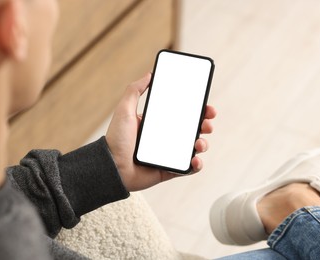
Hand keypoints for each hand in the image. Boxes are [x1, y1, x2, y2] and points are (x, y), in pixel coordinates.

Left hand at [106, 73, 216, 191]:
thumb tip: (149, 74)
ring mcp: (168, 154)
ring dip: (203, 144)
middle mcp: (165, 138)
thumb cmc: (115, 140)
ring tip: (198, 143)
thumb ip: (134, 90)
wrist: (111, 168)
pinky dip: (196, 165)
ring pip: (193, 148)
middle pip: (192, 130)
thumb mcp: (124, 110)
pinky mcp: (169, 170)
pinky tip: (195, 160)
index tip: (206, 106)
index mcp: (157, 124)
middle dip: (205, 125)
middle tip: (207, 123)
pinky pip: (188, 168)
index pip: (182, 114)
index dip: (197, 110)